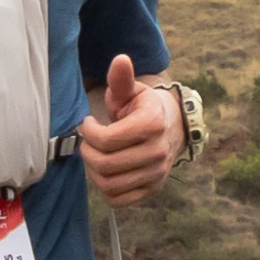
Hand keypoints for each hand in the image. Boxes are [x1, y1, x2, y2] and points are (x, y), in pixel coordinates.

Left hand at [78, 54, 183, 206]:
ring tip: (96, 155)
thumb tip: (120, 59)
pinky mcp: (153, 189)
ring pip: (110, 184)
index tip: (88, 123)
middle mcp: (158, 152)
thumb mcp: (132, 91)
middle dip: (87, 152)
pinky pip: (120, 200)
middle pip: (105, 164)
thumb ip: (121, 79)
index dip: (89, 132)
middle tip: (88, 141)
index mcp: (152, 125)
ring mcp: (157, 173)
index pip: (107, 140)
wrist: (172, 127)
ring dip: (93, 171)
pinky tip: (106, 172)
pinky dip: (106, 189)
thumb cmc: (143, 107)